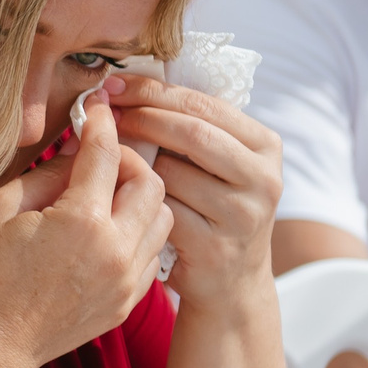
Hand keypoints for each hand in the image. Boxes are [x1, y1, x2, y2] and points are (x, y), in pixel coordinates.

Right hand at [0, 86, 170, 367]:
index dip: (101, 123)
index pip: (106, 154)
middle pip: (151, 182)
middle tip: (99, 160)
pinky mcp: (126, 303)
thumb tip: (77, 154)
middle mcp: (115, 250)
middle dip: (128, 161)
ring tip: (106, 196)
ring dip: (140, 198)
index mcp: (81, 222)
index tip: (96, 108)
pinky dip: (139, 234)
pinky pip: (153, 254)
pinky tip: (107, 233)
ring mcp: (126, 281)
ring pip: (162, 218)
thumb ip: (46, 175)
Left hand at [107, 73, 283, 306]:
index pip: (203, 105)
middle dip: (139, 118)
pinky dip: (133, 199)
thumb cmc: (210, 209)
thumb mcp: (218, 165)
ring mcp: (242, 215)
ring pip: (171, 173)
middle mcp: (263, 178)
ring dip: (131, 162)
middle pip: (191, 133)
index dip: (153, 91)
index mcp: (265, 145)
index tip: (113, 84)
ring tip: (106, 156)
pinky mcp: (214, 247)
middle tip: (102, 114)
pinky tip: (115, 194)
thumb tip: (128, 86)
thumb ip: (193, 127)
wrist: (230, 283)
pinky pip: (160, 211)